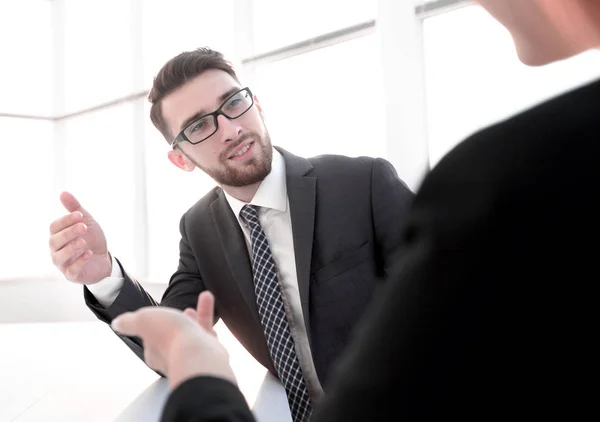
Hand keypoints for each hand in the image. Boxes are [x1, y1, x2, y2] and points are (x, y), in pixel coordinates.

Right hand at [49, 191, 111, 283]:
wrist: (105, 259)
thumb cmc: (92, 240)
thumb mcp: (86, 222)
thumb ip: (75, 209)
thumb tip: (63, 193)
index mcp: (58, 236)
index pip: (54, 227)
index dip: (66, 221)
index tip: (80, 215)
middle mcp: (57, 250)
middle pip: (54, 241)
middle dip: (69, 233)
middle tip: (84, 227)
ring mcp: (64, 264)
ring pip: (59, 257)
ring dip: (71, 248)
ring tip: (83, 242)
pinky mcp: (73, 275)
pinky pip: (71, 270)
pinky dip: (79, 262)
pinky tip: (89, 254)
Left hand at [112, 292, 235, 390]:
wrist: (198, 353)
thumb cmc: (170, 336)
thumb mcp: (144, 320)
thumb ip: (130, 321)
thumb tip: (116, 324)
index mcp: (154, 351)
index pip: (153, 337)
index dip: (157, 325)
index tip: (162, 315)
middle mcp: (172, 357)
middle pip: (176, 336)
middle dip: (181, 321)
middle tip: (187, 310)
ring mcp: (192, 357)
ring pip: (195, 336)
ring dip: (198, 319)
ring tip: (204, 300)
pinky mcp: (209, 355)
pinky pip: (209, 341)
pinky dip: (209, 329)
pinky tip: (215, 322)